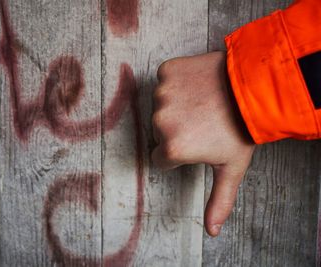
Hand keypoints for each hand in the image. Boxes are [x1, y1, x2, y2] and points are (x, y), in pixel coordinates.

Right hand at [152, 51, 255, 236]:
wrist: (255, 86)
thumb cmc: (243, 128)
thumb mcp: (231, 167)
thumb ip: (218, 200)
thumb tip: (211, 231)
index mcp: (174, 148)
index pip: (162, 157)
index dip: (181, 152)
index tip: (197, 142)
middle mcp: (162, 121)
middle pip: (159, 132)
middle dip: (177, 129)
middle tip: (203, 122)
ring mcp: (163, 94)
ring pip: (161, 106)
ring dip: (176, 105)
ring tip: (202, 102)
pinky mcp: (167, 71)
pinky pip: (164, 80)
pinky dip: (176, 82)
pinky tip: (197, 85)